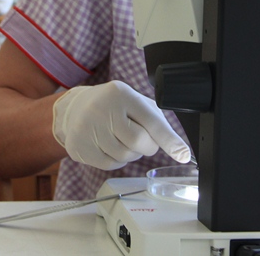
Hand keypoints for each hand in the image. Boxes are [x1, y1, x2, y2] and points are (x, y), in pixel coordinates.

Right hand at [52, 81, 190, 170]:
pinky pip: (110, 165)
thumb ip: (156, 121)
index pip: (151, 120)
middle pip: (137, 141)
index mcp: (121, 94)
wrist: (75, 108)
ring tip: (124, 140)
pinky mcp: (79, 147)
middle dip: (148, 146)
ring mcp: (87, 129)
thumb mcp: (135, 102)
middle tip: (145, 141)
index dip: (169, 139)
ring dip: (132, 154)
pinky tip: (111, 147)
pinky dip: (118, 160)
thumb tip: (178, 148)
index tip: (183, 154)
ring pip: (124, 156)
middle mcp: (102, 109)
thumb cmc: (114, 106)